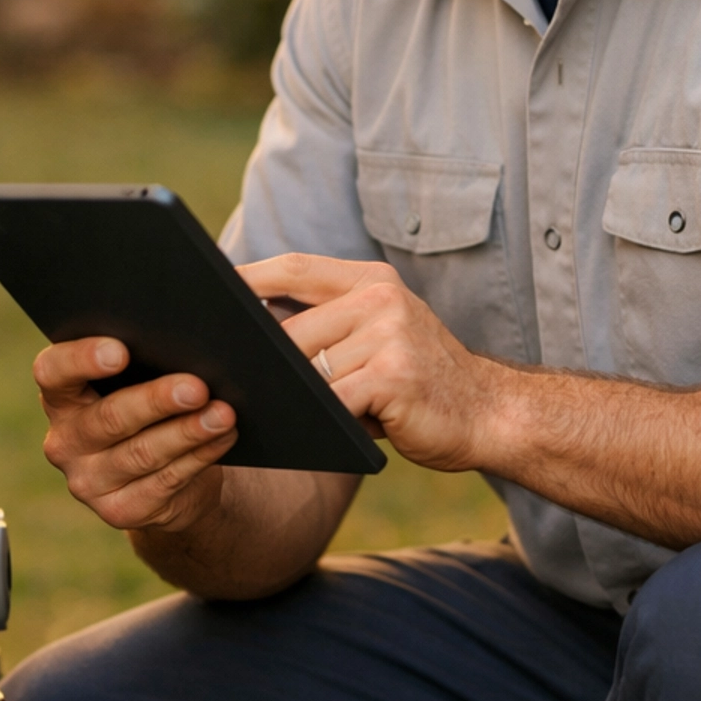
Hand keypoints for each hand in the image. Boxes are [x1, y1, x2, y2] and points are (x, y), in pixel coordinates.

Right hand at [33, 337, 237, 532]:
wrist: (161, 480)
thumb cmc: (149, 412)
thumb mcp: (138, 384)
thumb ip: (149, 361)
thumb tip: (201, 347)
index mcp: (61, 397)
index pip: (53, 372)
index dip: (82, 359)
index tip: (120, 350)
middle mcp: (65, 441)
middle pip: (109, 417)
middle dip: (156, 400)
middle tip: (196, 387)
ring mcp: (88, 481)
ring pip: (142, 453)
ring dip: (188, 432)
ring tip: (222, 414)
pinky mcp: (119, 510)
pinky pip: (165, 481)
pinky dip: (199, 456)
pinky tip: (223, 437)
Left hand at [239, 253, 497, 470]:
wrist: (492, 414)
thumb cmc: (422, 384)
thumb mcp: (381, 338)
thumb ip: (331, 329)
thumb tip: (252, 338)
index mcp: (372, 281)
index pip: (294, 268)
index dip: (247, 278)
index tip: (208, 291)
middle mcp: (380, 299)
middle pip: (291, 329)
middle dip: (265, 362)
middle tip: (235, 383)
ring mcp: (388, 334)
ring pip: (309, 370)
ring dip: (299, 399)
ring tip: (290, 416)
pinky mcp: (392, 375)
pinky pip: (332, 400)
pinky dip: (322, 420)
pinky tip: (325, 432)